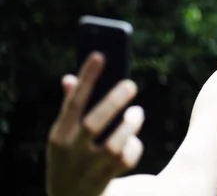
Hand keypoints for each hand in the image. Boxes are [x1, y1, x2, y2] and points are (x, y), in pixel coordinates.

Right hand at [46, 52, 144, 195]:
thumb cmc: (71, 159)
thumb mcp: (63, 136)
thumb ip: (68, 108)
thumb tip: (69, 78)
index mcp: (59, 136)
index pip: (73, 102)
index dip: (86, 78)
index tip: (99, 55)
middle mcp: (71, 152)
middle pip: (93, 124)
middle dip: (113, 102)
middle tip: (131, 84)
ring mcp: (87, 169)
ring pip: (112, 145)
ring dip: (129, 126)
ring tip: (137, 113)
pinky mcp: (105, 181)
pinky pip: (124, 162)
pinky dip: (133, 148)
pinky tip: (133, 141)